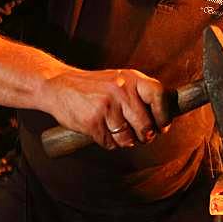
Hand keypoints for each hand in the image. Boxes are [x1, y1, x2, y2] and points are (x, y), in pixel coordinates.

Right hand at [39, 67, 169, 149]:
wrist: (58, 86)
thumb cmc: (93, 87)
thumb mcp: (119, 80)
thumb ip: (139, 93)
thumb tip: (164, 115)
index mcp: (130, 78)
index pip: (158, 94)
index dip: (164, 114)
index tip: (162, 126)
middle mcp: (120, 90)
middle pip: (145, 124)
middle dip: (145, 136)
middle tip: (142, 137)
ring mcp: (106, 106)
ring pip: (128, 137)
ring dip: (125, 141)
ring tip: (118, 132)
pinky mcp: (92, 121)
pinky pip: (110, 143)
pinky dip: (108, 142)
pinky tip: (102, 132)